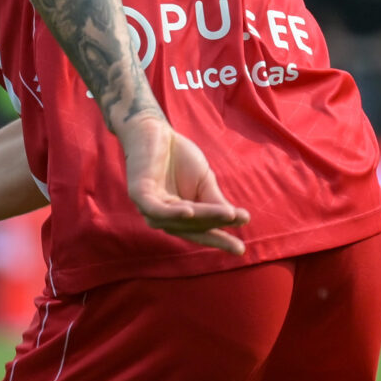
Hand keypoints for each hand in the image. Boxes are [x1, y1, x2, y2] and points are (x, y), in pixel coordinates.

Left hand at [117, 113, 249, 253]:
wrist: (155, 131)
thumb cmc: (179, 158)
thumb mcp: (204, 182)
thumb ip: (215, 202)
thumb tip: (235, 219)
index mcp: (178, 218)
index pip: (201, 232)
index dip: (220, 240)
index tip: (241, 249)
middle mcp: (163, 218)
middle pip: (193, 226)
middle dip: (217, 224)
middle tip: (240, 219)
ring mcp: (149, 208)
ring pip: (180, 220)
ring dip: (203, 217)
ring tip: (227, 215)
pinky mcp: (139, 194)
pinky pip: (158, 209)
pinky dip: (174, 213)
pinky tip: (190, 211)